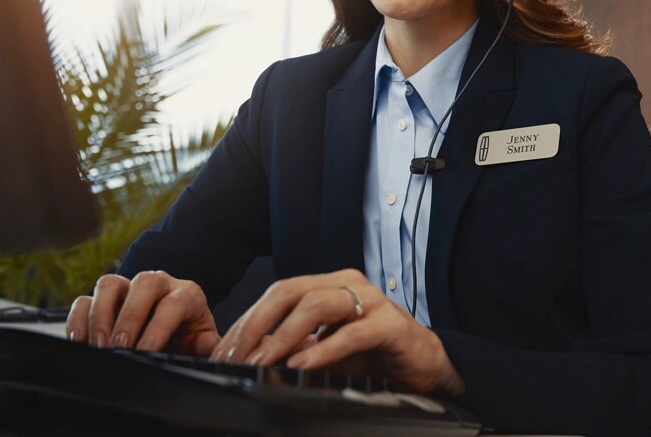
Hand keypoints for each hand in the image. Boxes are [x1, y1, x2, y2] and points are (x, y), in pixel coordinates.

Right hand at [66, 271, 219, 356]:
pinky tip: (80, 341)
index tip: (146, 352)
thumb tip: (208, 345)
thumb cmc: (186, 340)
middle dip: (130, 317)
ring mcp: (128, 288)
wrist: (172, 338)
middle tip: (120, 347)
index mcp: (186, 294)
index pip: (174, 303)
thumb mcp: (200, 344)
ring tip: (100, 346)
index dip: (158, 327)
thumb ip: (206, 345)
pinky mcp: (104, 299)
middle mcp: (158, 284)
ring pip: (110, 283)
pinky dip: (79, 318)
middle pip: (144, 283)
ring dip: (101, 315)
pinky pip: (85, 298)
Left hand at [210, 268, 464, 395]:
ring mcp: (371, 300)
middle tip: (234, 356)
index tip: (224, 350)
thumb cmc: (375, 355)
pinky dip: (322, 349)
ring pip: (316, 306)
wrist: (426, 365)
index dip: (248, 320)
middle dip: (256, 325)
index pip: (279, 293)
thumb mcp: (327, 349)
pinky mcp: (390, 324)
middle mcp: (348, 284)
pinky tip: (302, 364)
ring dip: (282, 336)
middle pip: (290, 292)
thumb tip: (249, 356)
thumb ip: (295, 347)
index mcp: (330, 284)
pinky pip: (351, 333)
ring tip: (261, 362)